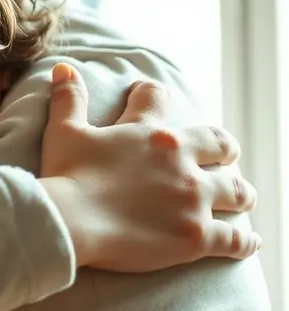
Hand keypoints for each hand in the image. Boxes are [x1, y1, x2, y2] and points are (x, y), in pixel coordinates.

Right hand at [39, 63, 259, 270]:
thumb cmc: (66, 176)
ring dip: (240, 193)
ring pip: (236, 191)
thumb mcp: (64, 132)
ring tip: (241, 198)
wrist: (71, 221)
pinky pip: (235, 238)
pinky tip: (249, 242)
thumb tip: (62, 67)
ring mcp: (193, 199)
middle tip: (223, 157)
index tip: (146, 94)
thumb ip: (69, 100)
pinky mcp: (197, 236)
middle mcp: (181, 160)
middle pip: (220, 146)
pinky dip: (245, 240)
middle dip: (224, 150)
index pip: (157, 98)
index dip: (150, 93)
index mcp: (149, 133)